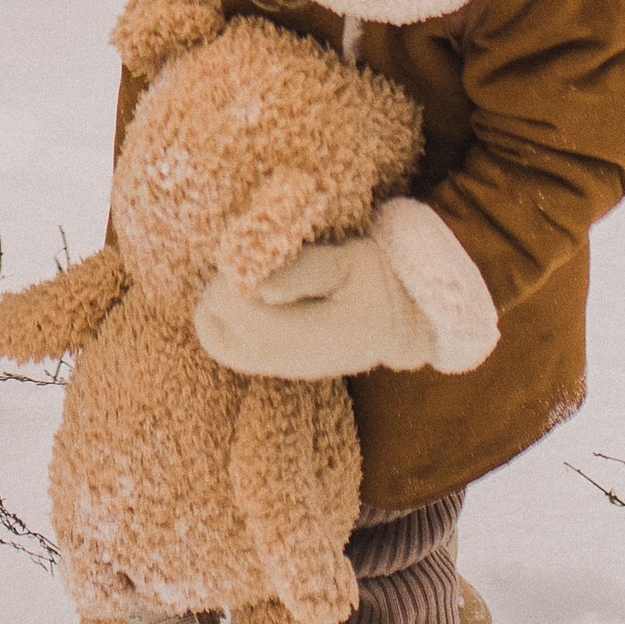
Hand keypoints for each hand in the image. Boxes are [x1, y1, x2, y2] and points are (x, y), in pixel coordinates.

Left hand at [193, 199, 499, 382]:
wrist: (412, 319)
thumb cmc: (382, 280)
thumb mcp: (348, 263)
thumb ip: (300, 271)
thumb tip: (255, 284)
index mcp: (299, 335)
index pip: (229, 308)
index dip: (229, 276)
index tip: (254, 255)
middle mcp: (283, 361)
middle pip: (212, 333)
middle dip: (218, 296)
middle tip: (250, 270)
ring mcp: (282, 368)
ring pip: (219, 344)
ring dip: (224, 311)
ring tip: (256, 284)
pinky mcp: (283, 365)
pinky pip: (237, 349)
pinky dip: (235, 324)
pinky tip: (264, 300)